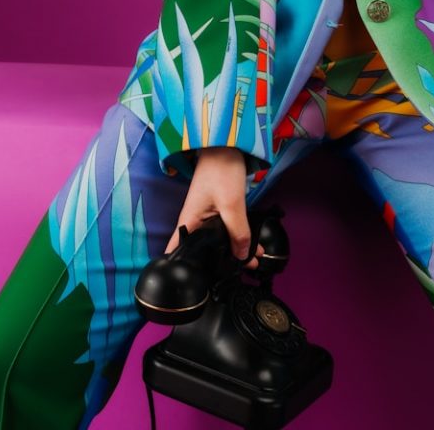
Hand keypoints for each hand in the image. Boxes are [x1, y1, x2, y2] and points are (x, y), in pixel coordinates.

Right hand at [164, 146, 264, 270]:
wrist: (226, 146)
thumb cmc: (220, 171)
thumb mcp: (232, 205)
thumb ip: (237, 232)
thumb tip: (241, 256)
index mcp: (189, 223)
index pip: (179, 254)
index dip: (186, 272)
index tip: (199, 287)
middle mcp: (194, 223)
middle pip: (204, 251)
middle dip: (221, 264)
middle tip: (241, 273)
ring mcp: (205, 217)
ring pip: (218, 242)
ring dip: (234, 251)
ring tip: (254, 262)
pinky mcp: (216, 211)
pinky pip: (225, 231)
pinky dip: (237, 239)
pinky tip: (252, 246)